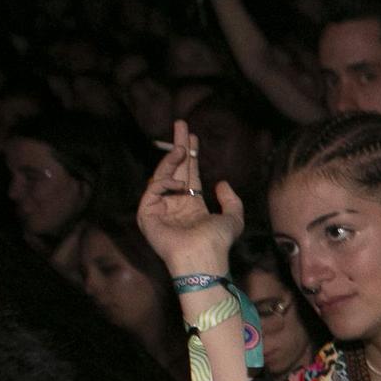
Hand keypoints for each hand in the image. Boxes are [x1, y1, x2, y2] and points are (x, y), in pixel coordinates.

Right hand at [138, 119, 243, 275]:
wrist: (204, 257)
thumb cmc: (218, 242)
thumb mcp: (233, 218)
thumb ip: (232, 201)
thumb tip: (222, 183)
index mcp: (192, 205)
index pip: (189, 174)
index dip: (191, 155)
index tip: (192, 135)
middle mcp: (174, 204)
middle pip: (174, 169)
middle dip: (177, 146)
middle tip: (180, 124)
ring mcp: (159, 209)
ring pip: (162, 176)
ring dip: (172, 160)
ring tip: (183, 148)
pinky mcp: (147, 214)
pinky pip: (152, 189)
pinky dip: (165, 182)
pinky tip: (179, 182)